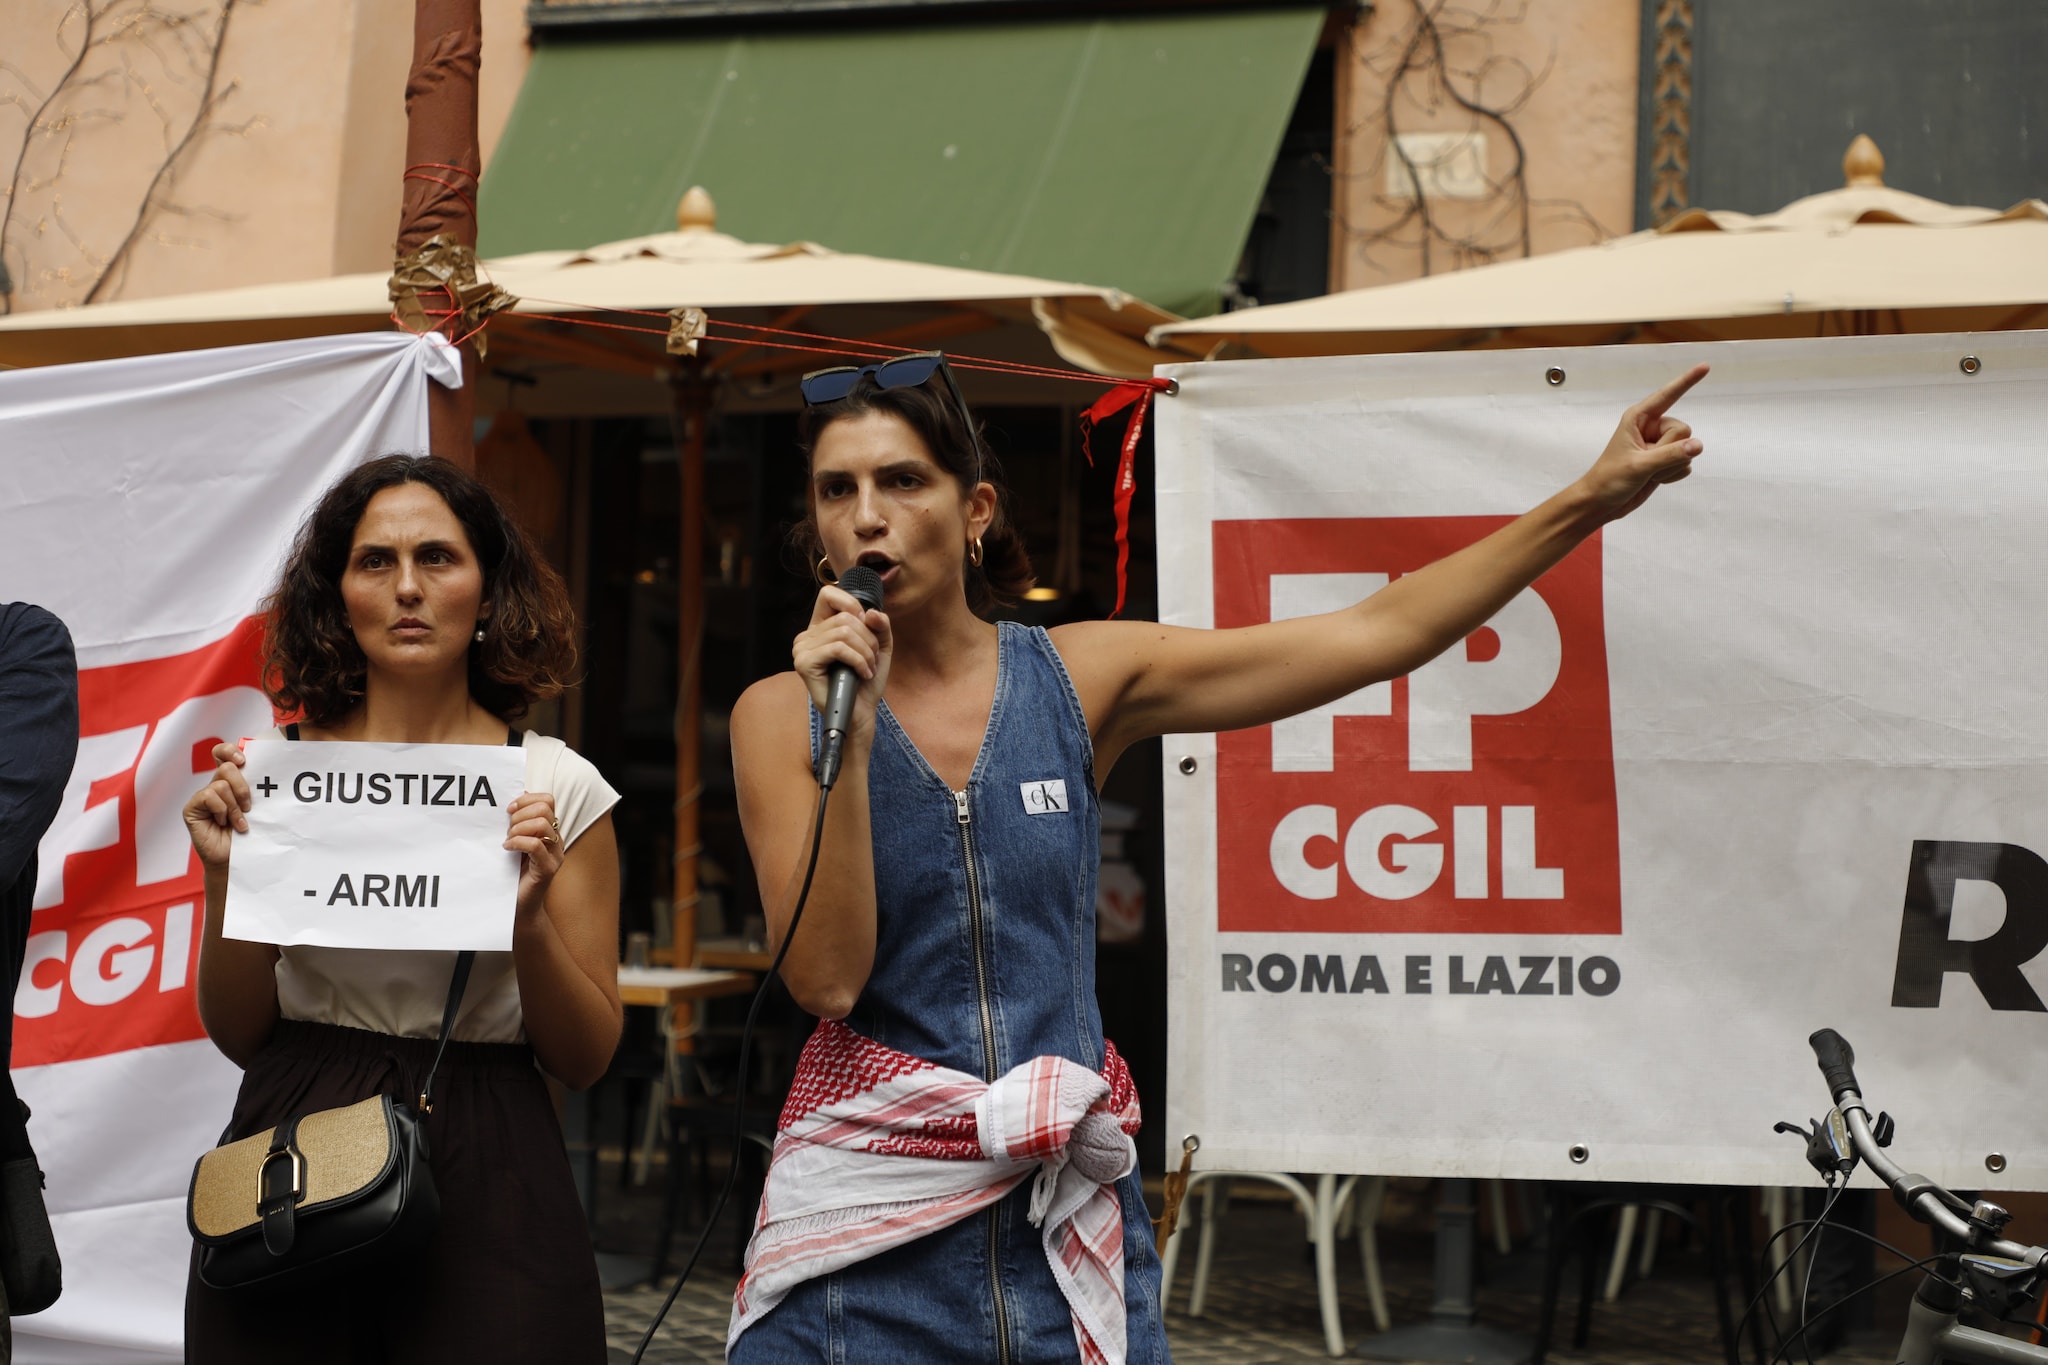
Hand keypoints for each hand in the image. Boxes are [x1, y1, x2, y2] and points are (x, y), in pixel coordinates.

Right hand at [182, 741, 249, 868]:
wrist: (235, 858)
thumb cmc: (248, 834)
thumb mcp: (256, 807)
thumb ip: (255, 789)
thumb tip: (267, 770)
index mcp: (230, 781)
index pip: (224, 754)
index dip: (230, 751)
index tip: (244, 761)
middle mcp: (215, 785)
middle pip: (226, 767)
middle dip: (242, 787)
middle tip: (249, 806)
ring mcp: (202, 796)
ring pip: (220, 784)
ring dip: (234, 806)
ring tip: (239, 822)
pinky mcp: (192, 808)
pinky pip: (208, 796)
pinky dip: (221, 810)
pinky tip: (224, 823)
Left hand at [506, 791, 563, 916]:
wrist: (518, 908)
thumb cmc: (513, 875)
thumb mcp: (514, 843)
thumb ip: (517, 824)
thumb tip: (513, 801)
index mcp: (550, 831)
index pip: (547, 800)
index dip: (527, 799)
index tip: (508, 809)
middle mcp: (556, 841)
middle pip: (545, 808)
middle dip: (520, 815)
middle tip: (507, 830)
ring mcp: (555, 855)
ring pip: (542, 824)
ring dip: (518, 829)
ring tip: (507, 840)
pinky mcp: (547, 869)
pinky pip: (536, 845)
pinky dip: (517, 842)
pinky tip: (507, 848)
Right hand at [792, 583, 892, 733]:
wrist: (860, 712)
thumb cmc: (865, 681)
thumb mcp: (879, 646)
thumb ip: (880, 625)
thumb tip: (871, 612)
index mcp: (820, 628)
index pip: (829, 594)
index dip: (852, 605)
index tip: (867, 627)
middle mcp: (807, 636)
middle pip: (845, 617)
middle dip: (868, 638)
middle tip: (871, 659)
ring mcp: (802, 649)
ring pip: (844, 632)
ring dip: (865, 652)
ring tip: (868, 668)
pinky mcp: (805, 663)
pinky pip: (838, 648)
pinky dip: (858, 660)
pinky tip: (862, 673)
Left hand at [1578, 364, 1708, 522]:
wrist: (1602, 503)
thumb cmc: (1609, 480)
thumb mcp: (1639, 466)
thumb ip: (1670, 455)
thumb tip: (1697, 445)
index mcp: (1638, 418)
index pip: (1668, 395)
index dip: (1687, 381)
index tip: (1706, 366)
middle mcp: (1651, 428)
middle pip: (1683, 430)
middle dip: (1670, 450)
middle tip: (1646, 462)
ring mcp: (1659, 445)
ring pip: (1688, 448)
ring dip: (1670, 465)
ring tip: (1647, 472)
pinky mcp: (1665, 460)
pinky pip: (1686, 463)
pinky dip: (1673, 474)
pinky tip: (1654, 479)